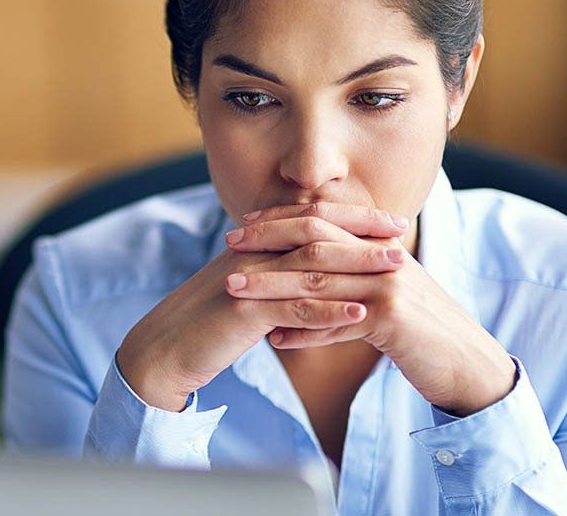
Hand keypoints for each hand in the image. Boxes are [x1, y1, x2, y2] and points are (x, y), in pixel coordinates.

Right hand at [115, 204, 409, 410]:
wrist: (164, 348)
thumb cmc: (205, 324)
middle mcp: (251, 253)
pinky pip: (293, 309)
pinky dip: (330, 311)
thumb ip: (273, 275)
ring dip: (358, 266)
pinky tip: (361, 315)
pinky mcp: (243, 311)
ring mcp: (248, 280)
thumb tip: (311, 270)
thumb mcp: (244, 291)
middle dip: (362, 232)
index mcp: (253, 245)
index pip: (309, 219)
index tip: (390, 221)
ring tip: (398, 270)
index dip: (351, 217)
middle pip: (315, 233)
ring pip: (311, 266)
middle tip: (402, 235)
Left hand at [228, 203, 515, 416]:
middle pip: (316, 240)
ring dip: (272, 286)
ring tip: (234, 290)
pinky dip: (304, 332)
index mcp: (379, 246)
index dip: (281, 220)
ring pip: (319, 280)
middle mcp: (384, 258)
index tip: (243, 225)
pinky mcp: (393, 319)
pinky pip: (337, 323)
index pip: (324, 221)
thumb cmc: (420, 333)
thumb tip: (300, 289)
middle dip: (268, 240)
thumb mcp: (382, 299)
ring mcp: (390, 286)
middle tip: (229, 244)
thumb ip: (347, 283)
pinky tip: (274, 340)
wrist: (469, 364)